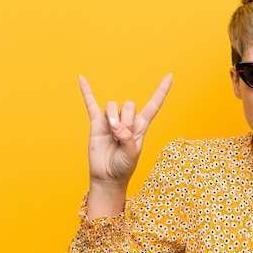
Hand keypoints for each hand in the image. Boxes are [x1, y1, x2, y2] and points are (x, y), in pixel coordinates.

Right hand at [79, 74, 172, 190]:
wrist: (108, 176)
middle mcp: (127, 120)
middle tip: (121, 137)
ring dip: (112, 118)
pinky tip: (82, 78)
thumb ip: (126, 137)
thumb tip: (113, 124)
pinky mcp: (96, 123)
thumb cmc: (124, 166)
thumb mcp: (132, 154)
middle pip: (129, 104)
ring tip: (111, 135)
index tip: (170, 76)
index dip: (162, 91)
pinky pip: (91, 103)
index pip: (154, 105)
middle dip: (126, 120)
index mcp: (141, 126)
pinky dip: (86, 91)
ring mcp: (111, 120)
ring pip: (113, 105)